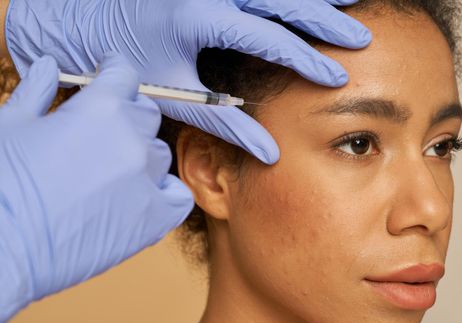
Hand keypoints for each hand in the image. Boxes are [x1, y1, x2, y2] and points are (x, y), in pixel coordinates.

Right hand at [0, 54, 193, 322]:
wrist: (1, 250)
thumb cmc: (0, 185)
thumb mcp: (9, 125)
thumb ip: (37, 91)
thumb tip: (49, 66)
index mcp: (101, 108)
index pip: (125, 75)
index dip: (116, 71)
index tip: (111, 73)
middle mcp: (133, 139)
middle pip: (146, 114)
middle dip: (126, 115)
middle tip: (101, 131)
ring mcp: (147, 180)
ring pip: (158, 154)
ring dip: (139, 156)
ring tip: (108, 173)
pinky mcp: (155, 220)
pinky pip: (178, 196)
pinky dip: (165, 192)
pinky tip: (142, 196)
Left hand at [5, 0, 370, 164]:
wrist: (87, 19)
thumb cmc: (132, 61)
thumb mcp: (175, 95)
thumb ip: (224, 123)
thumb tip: (269, 153)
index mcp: (198, 19)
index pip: (266, 38)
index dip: (305, 57)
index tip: (337, 74)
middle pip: (280, 0)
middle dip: (325, 19)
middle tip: (360, 36)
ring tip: (353, 2)